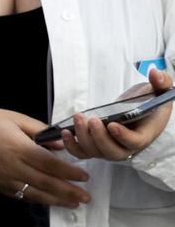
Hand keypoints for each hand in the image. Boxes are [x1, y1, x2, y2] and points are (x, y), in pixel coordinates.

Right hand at [0, 105, 91, 207]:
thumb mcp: (14, 117)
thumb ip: (39, 130)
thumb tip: (60, 145)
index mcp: (18, 147)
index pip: (50, 165)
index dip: (70, 173)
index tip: (84, 176)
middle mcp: (12, 166)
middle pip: (47, 183)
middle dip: (69, 191)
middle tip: (86, 197)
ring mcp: (4, 178)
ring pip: (36, 194)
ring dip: (57, 200)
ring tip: (73, 203)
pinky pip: (21, 196)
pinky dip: (37, 199)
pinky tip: (48, 199)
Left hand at [56, 66, 173, 161]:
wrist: (139, 107)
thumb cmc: (150, 100)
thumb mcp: (160, 90)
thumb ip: (162, 82)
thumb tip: (156, 73)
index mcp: (145, 134)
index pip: (135, 142)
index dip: (124, 137)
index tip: (112, 124)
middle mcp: (127, 145)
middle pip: (113, 152)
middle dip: (99, 138)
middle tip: (91, 120)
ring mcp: (110, 146)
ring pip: (96, 152)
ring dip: (83, 138)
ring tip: (77, 118)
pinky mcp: (97, 144)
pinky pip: (83, 152)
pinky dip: (72, 146)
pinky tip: (65, 132)